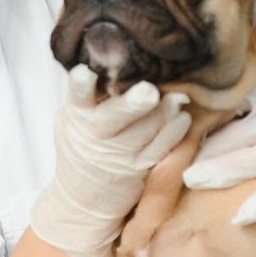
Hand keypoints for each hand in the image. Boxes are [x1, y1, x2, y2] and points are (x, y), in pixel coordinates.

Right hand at [30, 65, 190, 256]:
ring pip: (146, 130)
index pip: (77, 96)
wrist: (82, 198)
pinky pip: (161, 148)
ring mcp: (119, 154)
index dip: (80, 84)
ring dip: (165, 112)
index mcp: (77, 115)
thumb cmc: (81, 144)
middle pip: (115, 116)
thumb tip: (118, 58)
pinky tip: (182, 118)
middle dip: (132, 104)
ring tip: (178, 97)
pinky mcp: (140, 168)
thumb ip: (90, 95)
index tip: (85, 73)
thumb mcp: (72, 119)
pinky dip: (175, 131)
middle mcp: (97, 134)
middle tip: (149, 91)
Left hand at [181, 10, 255, 224]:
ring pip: (250, 162)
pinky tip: (239, 218)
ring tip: (191, 179)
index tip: (167, 110)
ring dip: (220, 173)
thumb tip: (250, 4)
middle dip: (200, 146)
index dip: (197, 108)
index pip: (228, 101)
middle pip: (231, 134)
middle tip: (165, 153)